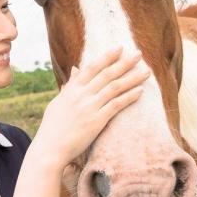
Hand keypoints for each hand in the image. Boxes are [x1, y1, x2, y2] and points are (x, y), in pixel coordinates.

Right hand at [34, 47, 150, 168]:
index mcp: (72, 89)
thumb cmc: (53, 127)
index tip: (119, 48)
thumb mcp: (59, 102)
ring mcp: (89, 107)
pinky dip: (129, 97)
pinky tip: (140, 91)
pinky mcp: (97, 121)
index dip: (107, 57)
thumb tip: (75, 69)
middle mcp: (81, 94)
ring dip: (132, 78)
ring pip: (115, 87)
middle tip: (139, 54)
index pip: (92, 67)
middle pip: (107, 74)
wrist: (50, 147)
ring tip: (146, 72)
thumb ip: (70, 85)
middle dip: (125, 63)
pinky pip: (116, 105)